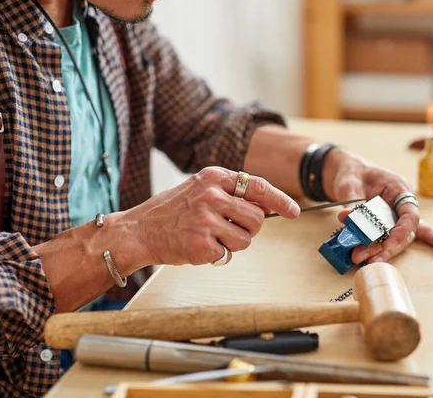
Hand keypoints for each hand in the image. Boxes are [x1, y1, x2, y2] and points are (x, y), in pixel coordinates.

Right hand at [124, 167, 299, 266]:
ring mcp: (206, 220)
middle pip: (257, 217)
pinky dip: (217, 255)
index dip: (280, 200)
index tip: (294, 211)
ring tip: (210, 236)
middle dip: (249, 227)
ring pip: (246, 239)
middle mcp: (211, 195)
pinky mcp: (201, 244)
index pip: (258, 186)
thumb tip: (268, 205)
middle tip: (227, 228)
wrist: (138, 231)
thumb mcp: (200, 189)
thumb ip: (232, 192)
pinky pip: (227, 254)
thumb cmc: (172, 212)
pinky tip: (199, 246)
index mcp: (213, 177)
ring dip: (233, 243)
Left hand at [322, 149, 432, 263]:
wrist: (349, 172)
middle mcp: (402, 204)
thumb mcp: (349, 184)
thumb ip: (350, 201)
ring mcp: (396, 214)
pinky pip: (398, 238)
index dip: (401, 230)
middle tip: (365, 257)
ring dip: (383, 252)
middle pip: (403, 231)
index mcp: (398, 188)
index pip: (409, 213)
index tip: (387, 242)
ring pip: (398, 238)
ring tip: (366, 262)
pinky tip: (420, 256)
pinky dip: (396, 250)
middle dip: (386, 247)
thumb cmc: (353, 173)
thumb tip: (347, 217)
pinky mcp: (387, 223)